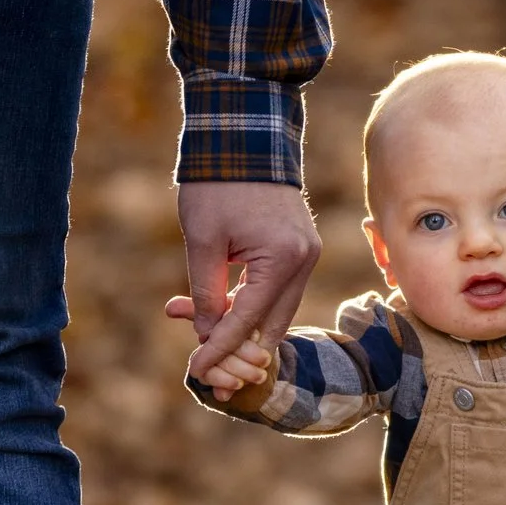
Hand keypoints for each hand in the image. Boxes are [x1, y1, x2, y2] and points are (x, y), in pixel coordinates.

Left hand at [176, 181, 319, 385]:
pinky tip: (223, 309)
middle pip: (273, 325)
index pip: (249, 320)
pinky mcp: (301, 247)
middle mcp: (305, 261)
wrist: (243, 135)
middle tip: (208, 368)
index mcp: (284, 259)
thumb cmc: (218, 184)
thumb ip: (207, 292)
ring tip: (208, 339)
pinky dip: (253, 304)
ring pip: (278, 311)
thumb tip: (207, 333)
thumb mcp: (202, 241)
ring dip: (244, 328)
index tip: (197, 369)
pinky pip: (279, 290)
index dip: (220, 348)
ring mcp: (308, 254)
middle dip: (239, 350)